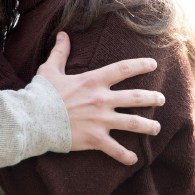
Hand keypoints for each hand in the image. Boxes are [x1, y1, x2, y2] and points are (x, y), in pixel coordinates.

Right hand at [38, 32, 162, 164]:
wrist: (33, 119)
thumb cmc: (41, 95)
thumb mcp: (50, 69)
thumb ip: (60, 52)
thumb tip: (63, 34)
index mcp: (93, 81)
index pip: (123, 69)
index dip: (141, 65)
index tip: (153, 65)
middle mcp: (102, 99)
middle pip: (136, 97)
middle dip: (152, 98)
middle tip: (162, 99)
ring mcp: (101, 120)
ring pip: (133, 123)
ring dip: (148, 126)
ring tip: (157, 128)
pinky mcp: (95, 138)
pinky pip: (115, 149)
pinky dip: (125, 156)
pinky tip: (134, 159)